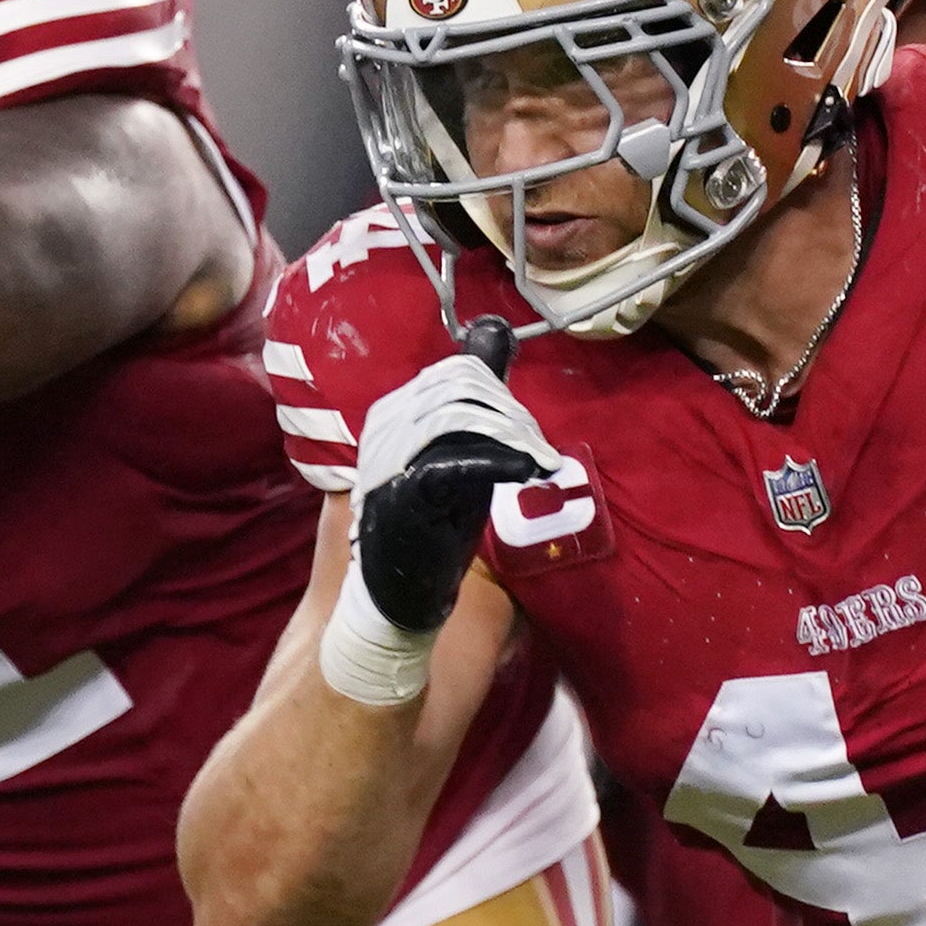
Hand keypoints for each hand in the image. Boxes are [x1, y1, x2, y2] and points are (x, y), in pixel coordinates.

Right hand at [348, 339, 561, 636]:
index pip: (459, 373)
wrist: (395, 592)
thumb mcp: (457, 452)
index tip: (527, 434)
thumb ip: (474, 401)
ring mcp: (390, 458)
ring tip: (538, 463)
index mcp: (394, 411)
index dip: (504, 395)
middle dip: (514, 415)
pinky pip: (455, 460)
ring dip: (514, 436)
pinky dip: (502, 460)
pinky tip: (529, 470)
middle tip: (539, 450)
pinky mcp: (403, 492)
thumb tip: (493, 333)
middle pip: (463, 389)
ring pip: (462, 417)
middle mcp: (386, 425)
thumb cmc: (429, 522)